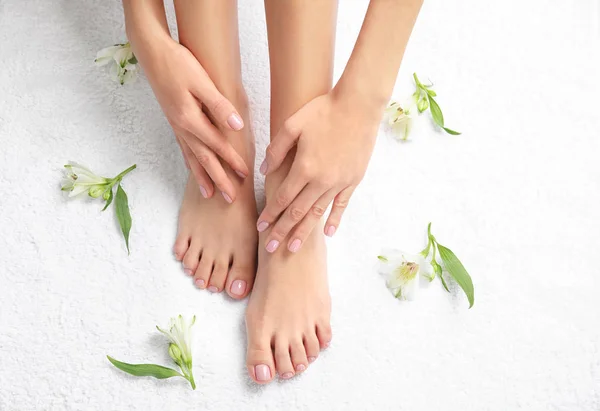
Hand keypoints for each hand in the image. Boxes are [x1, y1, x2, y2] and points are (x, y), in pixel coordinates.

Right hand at [133, 36, 247, 201]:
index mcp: (190, 120)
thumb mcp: (202, 82)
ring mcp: (176, 126)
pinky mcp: (173, 121)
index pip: (217, 146)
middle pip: (204, 160)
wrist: (152, 53)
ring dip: (202, 177)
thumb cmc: (179, 64)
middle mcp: (182, 128)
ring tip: (209, 195)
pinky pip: (183, 149)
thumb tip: (237, 127)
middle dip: (218, 180)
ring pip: (192, 158)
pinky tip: (193, 169)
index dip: (232, 161)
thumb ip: (220, 106)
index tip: (245, 175)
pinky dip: (190, 163)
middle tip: (230, 199)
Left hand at [257, 90, 380, 251]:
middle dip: (282, 231)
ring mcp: (339, 182)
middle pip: (298, 212)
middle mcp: (321, 181)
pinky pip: (342, 205)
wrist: (358, 105)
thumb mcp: (292, 125)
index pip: (282, 198)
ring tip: (294, 248)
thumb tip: (264, 172)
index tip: (260, 228)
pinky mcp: (353, 180)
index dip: (270, 215)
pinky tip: (328, 233)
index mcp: (304, 168)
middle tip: (271, 248)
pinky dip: (335, 220)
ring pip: (318, 214)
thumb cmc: (323, 110)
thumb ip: (276, 150)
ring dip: (305, 231)